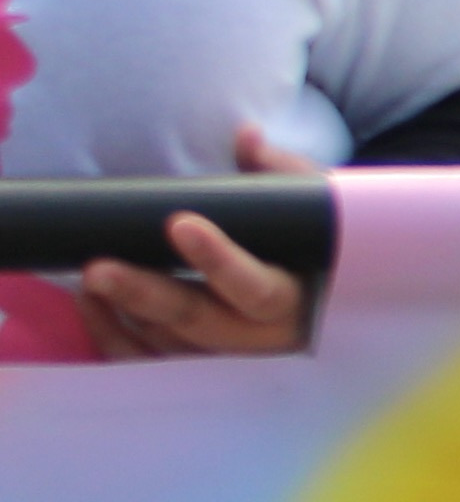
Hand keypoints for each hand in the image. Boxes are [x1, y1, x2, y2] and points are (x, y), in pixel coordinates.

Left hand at [78, 129, 314, 358]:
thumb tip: (247, 138)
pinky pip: (147, 361)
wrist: (328, 292)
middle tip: (99, 269)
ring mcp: (227, 353)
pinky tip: (91, 304)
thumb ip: (282, 173)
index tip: (181, 224)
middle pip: (200, 322)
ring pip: (170, 342)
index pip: (257, 287)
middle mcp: (263, 336)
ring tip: (89, 278)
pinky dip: (112, 338)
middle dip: (146, 295)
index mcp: (299, 299)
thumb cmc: (319, 244)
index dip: (219, 260)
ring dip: (124, 312)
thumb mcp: (316, 207)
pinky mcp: (198, 363)